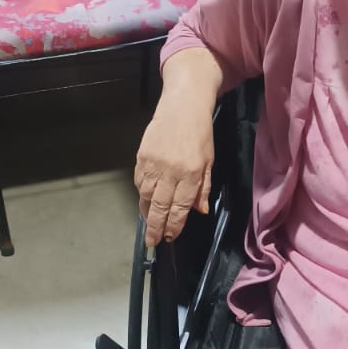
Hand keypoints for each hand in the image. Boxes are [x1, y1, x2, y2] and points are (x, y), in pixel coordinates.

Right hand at [135, 99, 214, 245]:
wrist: (182, 106)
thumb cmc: (200, 134)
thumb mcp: (209, 161)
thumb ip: (203, 187)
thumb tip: (199, 211)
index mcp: (191, 174)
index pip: (180, 207)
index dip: (173, 225)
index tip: (169, 237)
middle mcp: (171, 172)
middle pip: (159, 206)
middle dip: (155, 227)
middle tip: (152, 242)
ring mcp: (154, 164)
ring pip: (146, 196)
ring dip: (146, 212)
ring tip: (148, 223)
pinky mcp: (142, 156)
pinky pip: (139, 181)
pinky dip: (141, 193)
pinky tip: (144, 200)